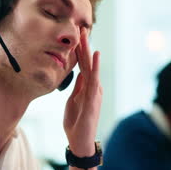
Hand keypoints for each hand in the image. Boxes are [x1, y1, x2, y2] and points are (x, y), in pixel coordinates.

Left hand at [63, 28, 101, 156]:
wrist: (80, 141)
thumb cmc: (76, 122)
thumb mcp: (73, 101)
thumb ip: (77, 87)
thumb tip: (78, 73)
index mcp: (87, 86)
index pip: (82, 64)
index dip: (79, 50)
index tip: (76, 35)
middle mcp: (93, 86)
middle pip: (87, 62)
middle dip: (84, 45)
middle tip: (81, 28)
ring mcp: (94, 91)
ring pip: (91, 67)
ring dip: (88, 50)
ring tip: (86, 35)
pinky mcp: (93, 98)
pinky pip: (94, 79)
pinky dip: (96, 66)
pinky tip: (96, 55)